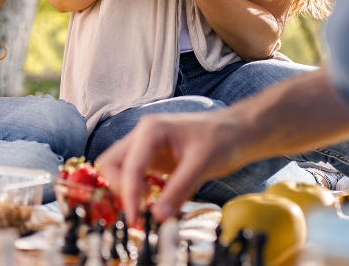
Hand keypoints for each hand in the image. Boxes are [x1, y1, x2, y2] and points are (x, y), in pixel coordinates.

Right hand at [96, 110, 248, 223]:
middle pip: (111, 164)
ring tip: (146, 205)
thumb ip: (178, 191)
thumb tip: (159, 216)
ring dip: (126, 190)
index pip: (129, 166)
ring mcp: (146, 147)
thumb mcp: (202, 164)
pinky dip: (137, 190)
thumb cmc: (222, 138)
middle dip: (120, 189)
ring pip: (119, 169)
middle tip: (138, 210)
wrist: (237, 131)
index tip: (135, 218)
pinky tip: (154, 199)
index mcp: (151, 130)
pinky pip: (134, 175)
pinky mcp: (152, 159)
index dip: (129, 194)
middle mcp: (143, 136)